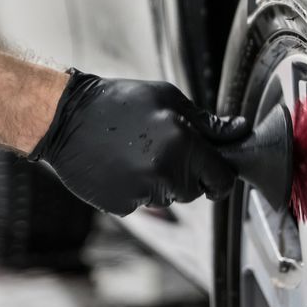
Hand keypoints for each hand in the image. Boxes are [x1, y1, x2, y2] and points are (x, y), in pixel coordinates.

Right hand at [28, 70, 247, 215]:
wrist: (65, 118)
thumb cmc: (121, 102)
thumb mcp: (169, 100)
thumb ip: (208, 123)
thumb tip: (241, 129)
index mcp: (184, 145)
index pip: (222, 180)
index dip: (220, 176)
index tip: (213, 169)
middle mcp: (166, 174)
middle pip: (195, 191)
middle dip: (187, 174)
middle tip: (162, 147)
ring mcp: (142, 193)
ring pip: (168, 197)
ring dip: (160, 181)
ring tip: (136, 152)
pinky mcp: (121, 206)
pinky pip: (141, 203)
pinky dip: (135, 189)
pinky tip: (120, 166)